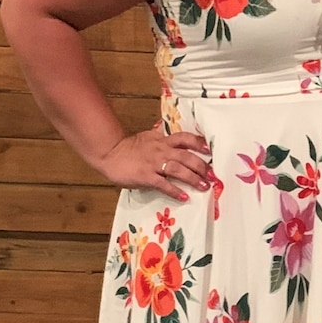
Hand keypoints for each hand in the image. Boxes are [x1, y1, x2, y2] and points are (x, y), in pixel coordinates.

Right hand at [93, 124, 213, 201]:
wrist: (110, 154)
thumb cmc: (128, 147)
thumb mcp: (147, 137)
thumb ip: (159, 134)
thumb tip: (164, 126)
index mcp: (162, 141)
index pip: (185, 138)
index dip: (198, 143)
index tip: (210, 150)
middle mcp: (161, 150)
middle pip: (186, 156)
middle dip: (201, 166)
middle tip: (212, 175)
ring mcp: (154, 163)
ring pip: (178, 169)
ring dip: (193, 178)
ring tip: (204, 186)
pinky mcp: (146, 176)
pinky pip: (163, 184)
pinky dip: (175, 191)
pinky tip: (184, 196)